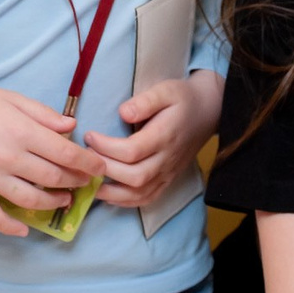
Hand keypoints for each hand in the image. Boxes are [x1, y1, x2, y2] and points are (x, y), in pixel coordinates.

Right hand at [0, 77, 107, 235]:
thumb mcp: (12, 99)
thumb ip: (43, 114)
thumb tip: (72, 128)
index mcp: (21, 132)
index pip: (66, 154)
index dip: (88, 164)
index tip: (99, 168)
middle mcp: (8, 157)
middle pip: (53, 178)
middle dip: (75, 182)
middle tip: (84, 182)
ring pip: (30, 200)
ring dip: (53, 203)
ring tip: (63, 200)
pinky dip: (11, 227)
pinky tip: (25, 228)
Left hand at [86, 71, 220, 208]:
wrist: (207, 113)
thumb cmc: (182, 99)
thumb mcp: (166, 90)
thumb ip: (145, 101)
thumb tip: (123, 113)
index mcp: (165, 136)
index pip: (132, 151)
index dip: (106, 147)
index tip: (89, 136)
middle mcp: (167, 159)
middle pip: (134, 176)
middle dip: (106, 169)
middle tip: (87, 156)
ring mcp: (168, 173)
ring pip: (139, 194)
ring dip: (111, 192)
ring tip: (90, 180)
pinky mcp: (167, 180)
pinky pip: (146, 199)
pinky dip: (125, 202)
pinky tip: (107, 194)